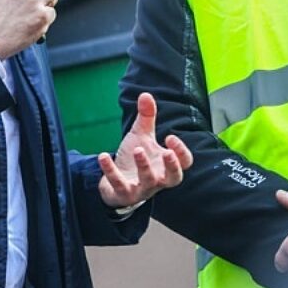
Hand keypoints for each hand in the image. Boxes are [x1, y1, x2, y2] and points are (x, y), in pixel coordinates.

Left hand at [97, 92, 193, 207]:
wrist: (116, 185)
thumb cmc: (135, 160)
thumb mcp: (142, 137)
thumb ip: (147, 118)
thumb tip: (146, 94)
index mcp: (166, 166)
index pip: (185, 162)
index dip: (181, 152)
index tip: (170, 137)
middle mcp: (158, 179)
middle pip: (174, 178)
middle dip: (172, 166)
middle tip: (167, 153)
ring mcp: (142, 189)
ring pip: (147, 181)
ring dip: (144, 166)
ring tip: (137, 150)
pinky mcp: (124, 193)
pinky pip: (119, 184)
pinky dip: (110, 171)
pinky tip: (103, 156)